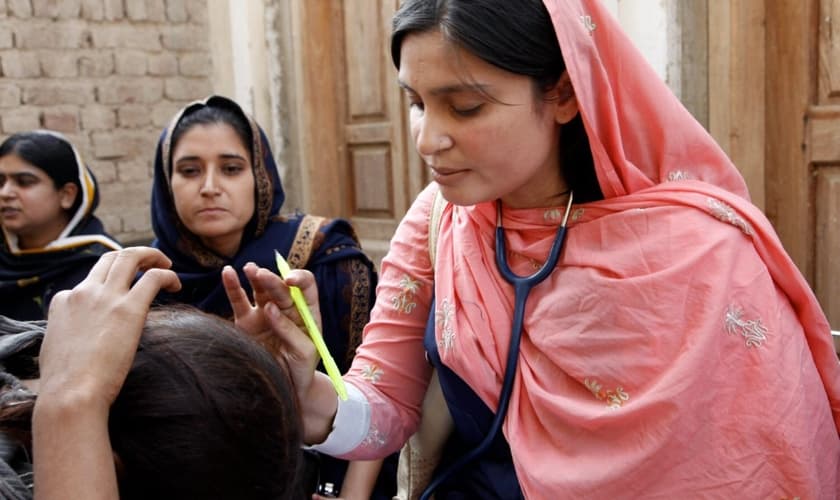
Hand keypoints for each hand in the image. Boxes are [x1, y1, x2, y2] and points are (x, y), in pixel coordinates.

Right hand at [37, 247, 180, 412]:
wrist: (70, 394)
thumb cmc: (65, 384)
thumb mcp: (55, 348)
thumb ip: (69, 333)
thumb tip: (79, 338)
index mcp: (64, 300)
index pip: (89, 280)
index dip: (109, 284)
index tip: (122, 296)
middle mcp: (84, 292)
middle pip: (111, 257)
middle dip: (134, 255)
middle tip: (151, 263)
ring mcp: (106, 297)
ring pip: (131, 257)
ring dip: (152, 256)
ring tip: (166, 265)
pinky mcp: (128, 308)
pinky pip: (153, 277)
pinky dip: (168, 275)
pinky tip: (176, 286)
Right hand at [223, 263, 321, 401]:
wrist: (285, 389)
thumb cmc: (301, 369)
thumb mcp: (305, 352)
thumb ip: (290, 330)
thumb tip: (269, 309)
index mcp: (306, 312)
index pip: (306, 287)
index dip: (299, 279)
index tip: (290, 280)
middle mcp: (286, 309)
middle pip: (280, 288)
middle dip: (272, 281)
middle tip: (262, 275)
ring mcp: (265, 313)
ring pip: (260, 289)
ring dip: (256, 276)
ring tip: (251, 269)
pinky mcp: (246, 322)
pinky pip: (239, 301)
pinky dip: (233, 286)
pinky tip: (228, 272)